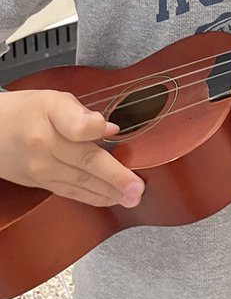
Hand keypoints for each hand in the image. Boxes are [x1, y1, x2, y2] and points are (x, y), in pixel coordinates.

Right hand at [0, 89, 144, 207]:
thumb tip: (110, 129)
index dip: (98, 130)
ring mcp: (41, 171)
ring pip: (79, 184)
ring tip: (131, 199)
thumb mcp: (53, 99)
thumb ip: (81, 113)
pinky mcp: (40, 184)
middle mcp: (44, 149)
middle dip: (115, 178)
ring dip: (108, 193)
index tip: (116, 131)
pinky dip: (92, 197)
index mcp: (49, 119)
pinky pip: (70, 192)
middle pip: (85, 163)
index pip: (78, 128)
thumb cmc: (26, 111)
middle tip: (137, 189)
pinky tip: (110, 199)